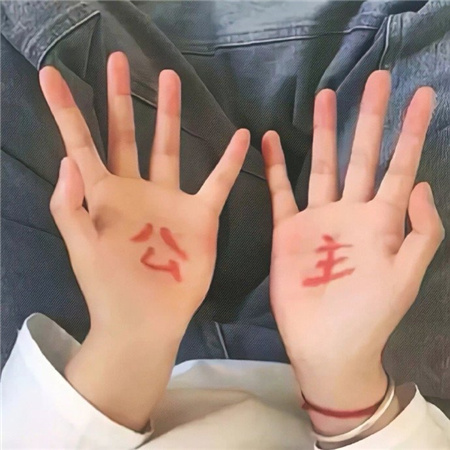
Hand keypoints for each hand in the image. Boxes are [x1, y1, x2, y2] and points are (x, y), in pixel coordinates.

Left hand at [39, 51, 249, 430]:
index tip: (52, 75)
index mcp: (104, 196)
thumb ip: (72, 207)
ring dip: (169, 113)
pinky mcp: (200, 217)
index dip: (65, 111)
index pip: (81, 145)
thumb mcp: (82, 249)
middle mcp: (135, 190)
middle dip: (120, 97)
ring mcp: (169, 201)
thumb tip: (68, 160)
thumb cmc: (110, 288)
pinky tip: (241, 137)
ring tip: (169, 77)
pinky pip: (217, 183)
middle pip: (125, 134)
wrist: (148, 322)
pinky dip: (229, 162)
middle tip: (119, 59)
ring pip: (168, 147)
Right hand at [261, 71, 443, 436]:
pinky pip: (281, 191)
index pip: (399, 166)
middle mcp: (350, 211)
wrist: (326, 343)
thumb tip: (419, 183)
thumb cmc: (369, 314)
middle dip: (369, 118)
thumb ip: (420, 231)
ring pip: (323, 165)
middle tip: (377, 79)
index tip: (420, 96)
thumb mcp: (406, 276)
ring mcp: (318, 218)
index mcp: (381, 220)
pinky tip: (273, 141)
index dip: (410, 133)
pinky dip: (277, 167)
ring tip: (324, 95)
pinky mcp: (289, 229)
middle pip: (361, 156)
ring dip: (325, 131)